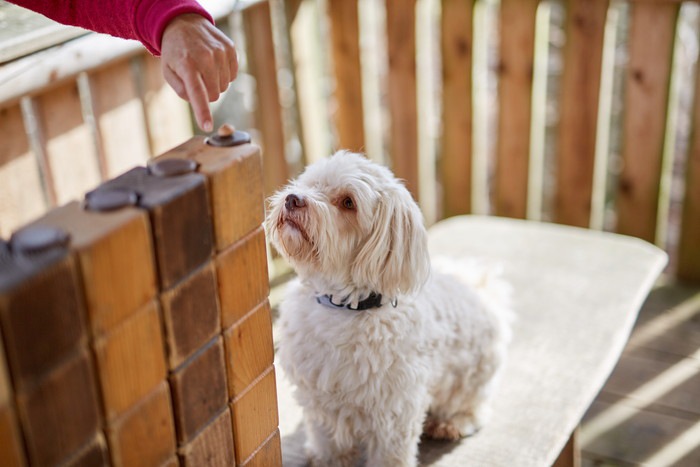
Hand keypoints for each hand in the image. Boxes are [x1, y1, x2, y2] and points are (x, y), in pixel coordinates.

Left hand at [160, 14, 237, 131]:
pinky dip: (224, 74)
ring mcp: (220, 52)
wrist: (184, 23)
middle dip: (206, 93)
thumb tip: (199, 102)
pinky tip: (214, 64)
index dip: (203, 112)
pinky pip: (233, 75)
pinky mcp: (231, 49)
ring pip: (225, 86)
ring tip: (204, 69)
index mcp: (187, 65)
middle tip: (197, 80)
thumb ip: (181, 90)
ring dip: (215, 83)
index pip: (198, 94)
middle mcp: (206, 58)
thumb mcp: (168, 71)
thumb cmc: (175, 52)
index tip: (207, 126)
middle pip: (214, 94)